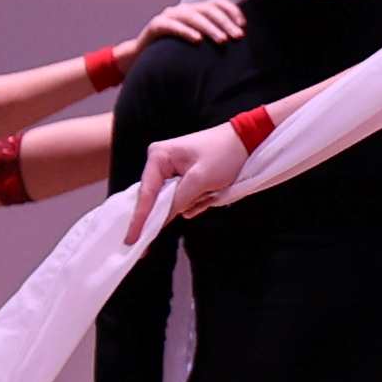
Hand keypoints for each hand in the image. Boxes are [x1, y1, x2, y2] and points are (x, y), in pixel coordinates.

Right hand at [118, 120, 251, 237]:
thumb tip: (159, 222)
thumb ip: (178, 201)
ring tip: (212, 190)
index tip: (131, 240)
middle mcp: (161, 163)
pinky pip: (185, 200)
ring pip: (174, 202)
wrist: (250, 140)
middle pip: (157, 199)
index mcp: (159, 157)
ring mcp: (173, 172)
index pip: (146, 194)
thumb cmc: (225, 154)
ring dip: (194, 202)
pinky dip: (199, 201)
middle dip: (176, 207)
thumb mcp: (201, 179)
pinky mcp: (186, 180)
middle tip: (184, 214)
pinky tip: (213, 192)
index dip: (140, 219)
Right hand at [140, 0, 247, 55]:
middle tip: (237, 37)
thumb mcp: (199, 42)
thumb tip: (240, 40)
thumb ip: (215, 37)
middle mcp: (184, 9)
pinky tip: (197, 40)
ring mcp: (169, 15)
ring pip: (192, 16)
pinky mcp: (156, 25)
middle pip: (208, 10)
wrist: (143, 59)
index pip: (218, 3)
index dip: (232, 11)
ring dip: (210, 28)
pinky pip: (172, 26)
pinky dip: (186, 32)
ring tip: (222, 41)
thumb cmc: (176, 52)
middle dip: (225, 23)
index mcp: (196, 11)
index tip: (243, 25)